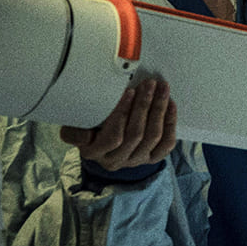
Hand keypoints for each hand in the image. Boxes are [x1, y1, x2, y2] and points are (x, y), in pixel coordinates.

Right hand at [62, 79, 177, 171]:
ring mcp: (134, 161)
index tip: (129, 91)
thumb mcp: (76, 123)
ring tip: (161, 88)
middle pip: (136, 135)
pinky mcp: (150, 159)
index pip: (112, 137)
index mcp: (93, 152)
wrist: (101, 142)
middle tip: (149, 84)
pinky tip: (170, 104)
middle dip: (144, 105)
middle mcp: (114, 161)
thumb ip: (79, 122)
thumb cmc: (89, 125)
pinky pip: (166, 144)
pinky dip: (170, 122)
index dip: (123, 114)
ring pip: (152, 137)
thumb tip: (90, 120)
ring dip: (159, 109)